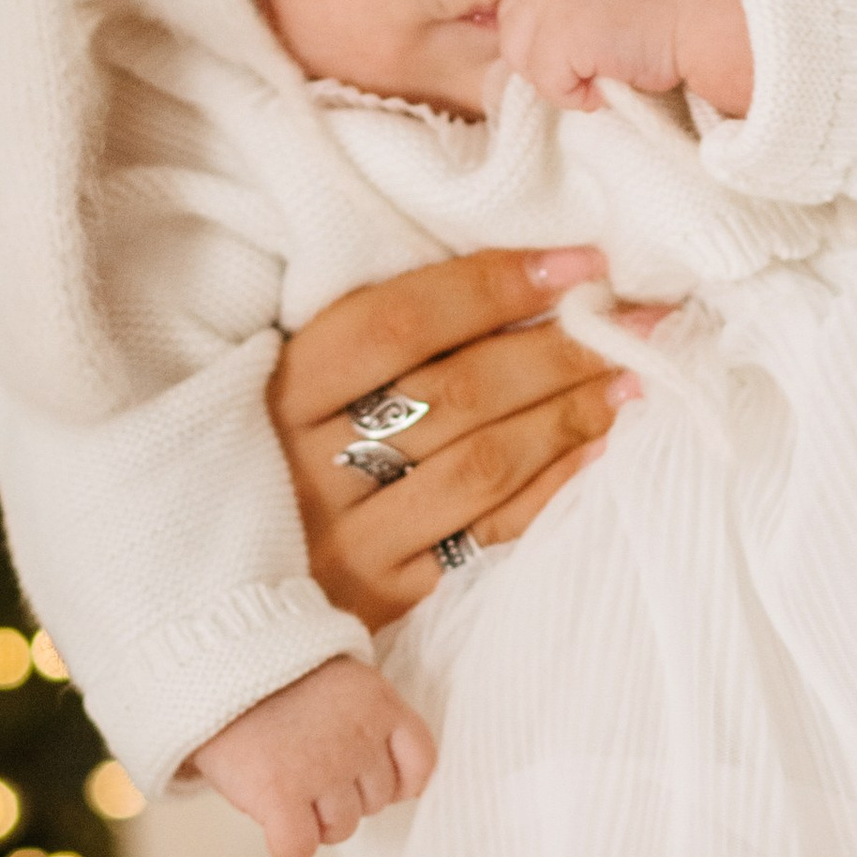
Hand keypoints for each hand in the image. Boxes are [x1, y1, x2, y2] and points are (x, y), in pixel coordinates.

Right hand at [191, 660, 433, 856]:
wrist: (212, 659)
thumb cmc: (271, 677)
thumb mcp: (340, 679)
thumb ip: (369, 720)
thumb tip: (396, 785)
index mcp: (380, 703)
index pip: (419, 766)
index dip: (394, 782)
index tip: (362, 775)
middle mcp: (359, 739)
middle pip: (375, 803)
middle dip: (343, 795)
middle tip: (304, 766)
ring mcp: (323, 769)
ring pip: (341, 830)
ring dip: (312, 818)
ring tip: (280, 779)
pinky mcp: (281, 795)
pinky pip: (298, 849)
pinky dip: (284, 842)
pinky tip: (270, 816)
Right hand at [269, 247, 664, 633]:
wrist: (219, 585)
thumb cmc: (273, 454)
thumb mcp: (292, 384)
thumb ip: (374, 340)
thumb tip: (518, 277)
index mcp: (279, 388)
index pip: (399, 320)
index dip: (496, 285)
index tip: (581, 263)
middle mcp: (306, 462)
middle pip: (458, 392)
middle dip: (562, 350)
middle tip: (637, 322)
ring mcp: (346, 536)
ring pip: (483, 463)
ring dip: (571, 415)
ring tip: (632, 379)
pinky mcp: (381, 593)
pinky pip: (488, 531)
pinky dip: (552, 484)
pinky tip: (597, 448)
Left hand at [494, 0, 752, 117]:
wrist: (711, 8)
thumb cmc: (680, 3)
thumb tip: (556, 42)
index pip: (524, 3)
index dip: (551, 36)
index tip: (592, 48)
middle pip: (514, 31)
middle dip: (549, 59)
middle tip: (597, 67)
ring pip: (524, 61)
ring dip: (563, 79)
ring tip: (608, 72)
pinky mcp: (558, 36)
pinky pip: (549, 85)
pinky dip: (579, 96)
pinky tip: (616, 78)